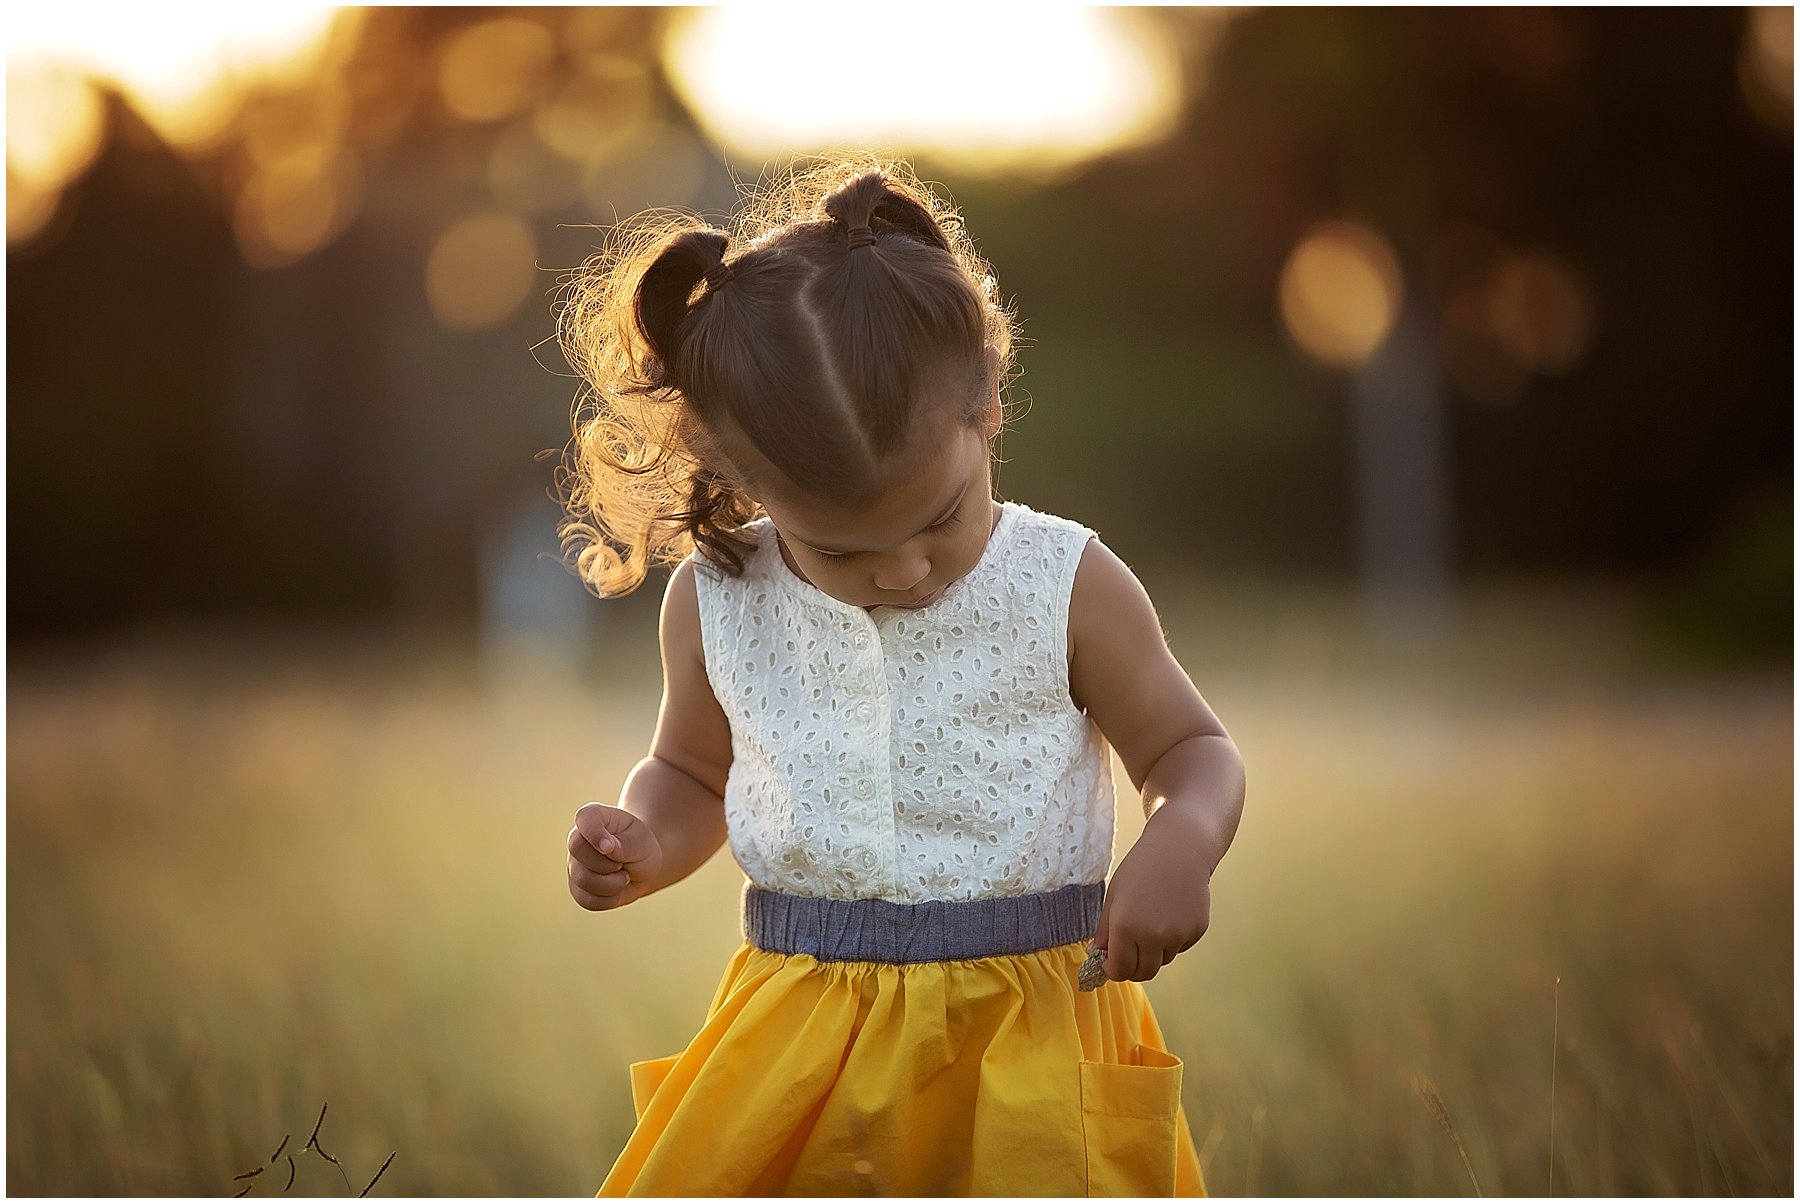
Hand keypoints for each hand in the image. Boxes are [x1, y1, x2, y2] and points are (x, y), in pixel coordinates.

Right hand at [568, 802, 664, 910]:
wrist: (641, 867)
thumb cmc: (640, 847)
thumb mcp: (641, 842)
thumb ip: (625, 844)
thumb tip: (606, 847)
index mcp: (594, 817)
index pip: (584, 818)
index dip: (593, 832)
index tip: (609, 847)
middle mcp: (577, 839)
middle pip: (577, 850)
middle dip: (608, 863)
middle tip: (624, 863)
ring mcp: (573, 865)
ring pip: (583, 879)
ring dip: (613, 884)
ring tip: (624, 876)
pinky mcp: (576, 889)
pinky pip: (588, 900)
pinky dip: (610, 899)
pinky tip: (617, 889)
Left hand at [1088, 825, 1212, 982]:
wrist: (1179, 850)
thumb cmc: (1142, 868)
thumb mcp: (1114, 897)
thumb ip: (1104, 931)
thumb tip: (1095, 955)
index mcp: (1126, 927)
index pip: (1119, 970)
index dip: (1112, 970)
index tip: (1110, 963)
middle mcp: (1154, 935)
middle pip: (1143, 973)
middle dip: (1133, 967)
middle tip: (1129, 951)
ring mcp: (1178, 935)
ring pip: (1163, 960)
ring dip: (1154, 951)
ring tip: (1152, 920)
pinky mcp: (1197, 931)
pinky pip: (1180, 947)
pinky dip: (1173, 940)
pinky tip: (1170, 913)